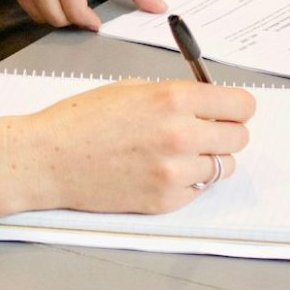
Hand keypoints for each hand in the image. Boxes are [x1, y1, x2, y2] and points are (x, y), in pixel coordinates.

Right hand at [0, 80, 255, 224]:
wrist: (48, 159)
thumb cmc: (82, 120)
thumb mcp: (134, 89)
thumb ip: (177, 96)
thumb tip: (211, 104)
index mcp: (174, 99)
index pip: (241, 105)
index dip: (237, 107)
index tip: (230, 111)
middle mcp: (181, 134)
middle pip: (239, 137)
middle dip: (225, 133)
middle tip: (205, 132)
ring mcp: (174, 172)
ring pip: (223, 167)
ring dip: (208, 160)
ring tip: (178, 154)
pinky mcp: (165, 200)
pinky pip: (198, 190)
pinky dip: (187, 183)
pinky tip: (159, 172)